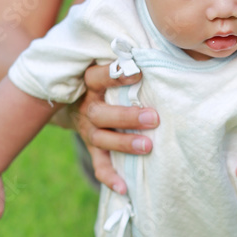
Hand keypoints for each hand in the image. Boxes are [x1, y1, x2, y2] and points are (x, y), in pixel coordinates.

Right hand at [69, 63, 158, 192]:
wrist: (73, 102)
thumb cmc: (106, 82)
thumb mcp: (109, 68)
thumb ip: (127, 62)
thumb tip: (164, 48)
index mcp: (91, 83)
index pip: (98, 77)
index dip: (116, 76)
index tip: (139, 73)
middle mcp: (88, 107)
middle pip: (101, 113)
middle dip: (127, 117)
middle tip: (154, 118)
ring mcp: (89, 130)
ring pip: (101, 138)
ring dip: (124, 144)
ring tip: (148, 147)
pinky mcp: (93, 148)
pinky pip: (99, 165)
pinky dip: (110, 177)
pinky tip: (125, 188)